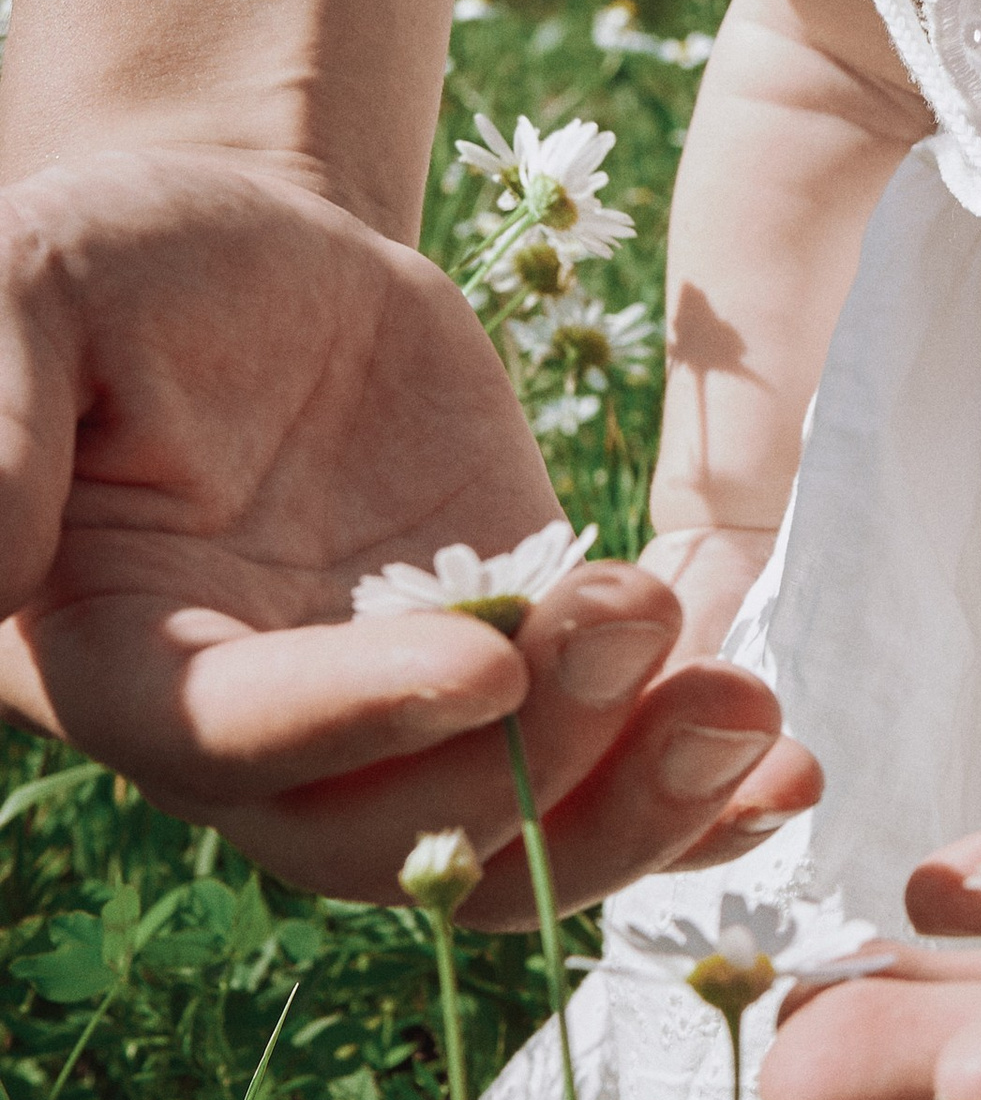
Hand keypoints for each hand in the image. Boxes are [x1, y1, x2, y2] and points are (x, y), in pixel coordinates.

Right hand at [0, 156, 818, 912]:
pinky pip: (599, 788)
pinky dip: (693, 798)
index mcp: (120, 661)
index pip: (228, 739)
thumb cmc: (116, 260)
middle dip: (535, 767)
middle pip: (393, 839)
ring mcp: (396, 724)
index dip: (358, 717)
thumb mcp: (32, 289)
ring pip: (513, 847)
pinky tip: (786, 766)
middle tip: (645, 630)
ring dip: (639, 804)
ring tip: (745, 710)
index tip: (487, 652)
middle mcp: (257, 738)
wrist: (255, 252)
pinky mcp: (513, 681)